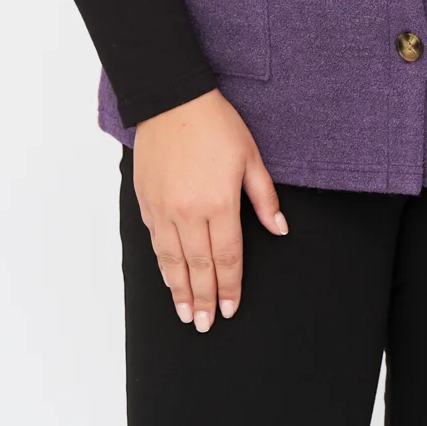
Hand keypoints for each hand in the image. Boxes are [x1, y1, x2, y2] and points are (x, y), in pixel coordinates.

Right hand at [131, 87, 287, 330]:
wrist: (173, 100)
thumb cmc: (216, 125)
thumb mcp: (251, 157)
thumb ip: (264, 198)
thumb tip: (279, 228)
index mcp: (220, 203)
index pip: (226, 258)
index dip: (229, 287)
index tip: (229, 309)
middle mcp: (189, 212)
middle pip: (198, 267)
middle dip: (203, 299)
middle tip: (204, 324)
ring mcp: (164, 209)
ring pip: (171, 260)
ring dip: (179, 290)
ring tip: (184, 314)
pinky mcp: (147, 201)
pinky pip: (155, 242)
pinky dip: (162, 264)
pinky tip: (167, 277)